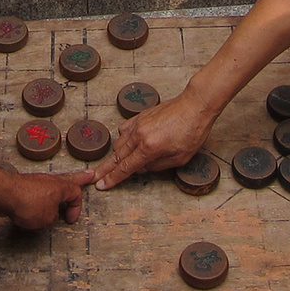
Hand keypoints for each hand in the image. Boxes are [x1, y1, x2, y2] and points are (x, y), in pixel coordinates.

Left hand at [0, 163, 93, 227]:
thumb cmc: (28, 203)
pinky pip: (38, 191)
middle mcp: (50, 181)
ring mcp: (37, 181)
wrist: (4, 194)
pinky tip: (40, 203)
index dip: (76, 209)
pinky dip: (41, 197)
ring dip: (59, 190)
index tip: (70, 219)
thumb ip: (53, 217)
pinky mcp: (24, 185)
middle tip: (88, 175)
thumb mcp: (48, 218)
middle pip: (69, 179)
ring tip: (63, 190)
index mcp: (61, 187)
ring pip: (53, 185)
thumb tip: (50, 215)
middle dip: (80, 178)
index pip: (76, 194)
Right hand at [91, 89, 214, 189]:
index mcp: (149, 148)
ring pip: (119, 142)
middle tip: (94, 177)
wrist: (195, 105)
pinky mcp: (141, 116)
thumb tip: (141, 168)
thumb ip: (157, 166)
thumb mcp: (179, 158)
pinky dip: (121, 139)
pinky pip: (124, 130)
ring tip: (109, 165)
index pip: (125, 168)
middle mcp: (140, 135)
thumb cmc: (192, 131)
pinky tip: (124, 144)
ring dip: (114, 155)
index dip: (112, 179)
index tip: (101, 185)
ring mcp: (138, 124)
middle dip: (105, 169)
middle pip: (117, 156)